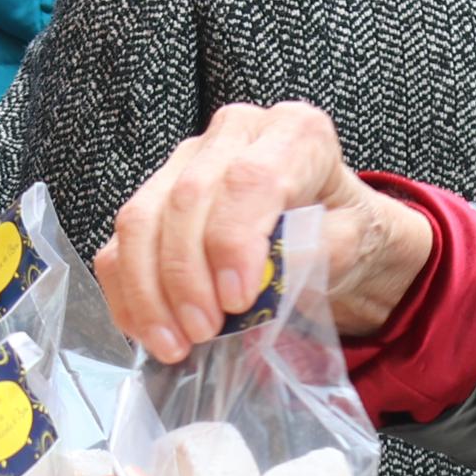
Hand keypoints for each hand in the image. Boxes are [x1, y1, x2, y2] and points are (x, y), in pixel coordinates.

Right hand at [94, 100, 438, 361]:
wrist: (331, 230)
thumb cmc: (342, 231)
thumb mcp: (354, 242)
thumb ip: (320, 252)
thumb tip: (270, 278)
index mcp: (295, 131)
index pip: (250, 179)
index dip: (233, 241)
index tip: (236, 300)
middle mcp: (235, 132)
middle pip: (187, 198)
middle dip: (187, 275)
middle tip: (203, 333)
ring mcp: (187, 160)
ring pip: (141, 219)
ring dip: (150, 291)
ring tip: (174, 344)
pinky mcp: (154, 194)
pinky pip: (121, 244)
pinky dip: (128, 294)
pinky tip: (148, 332)